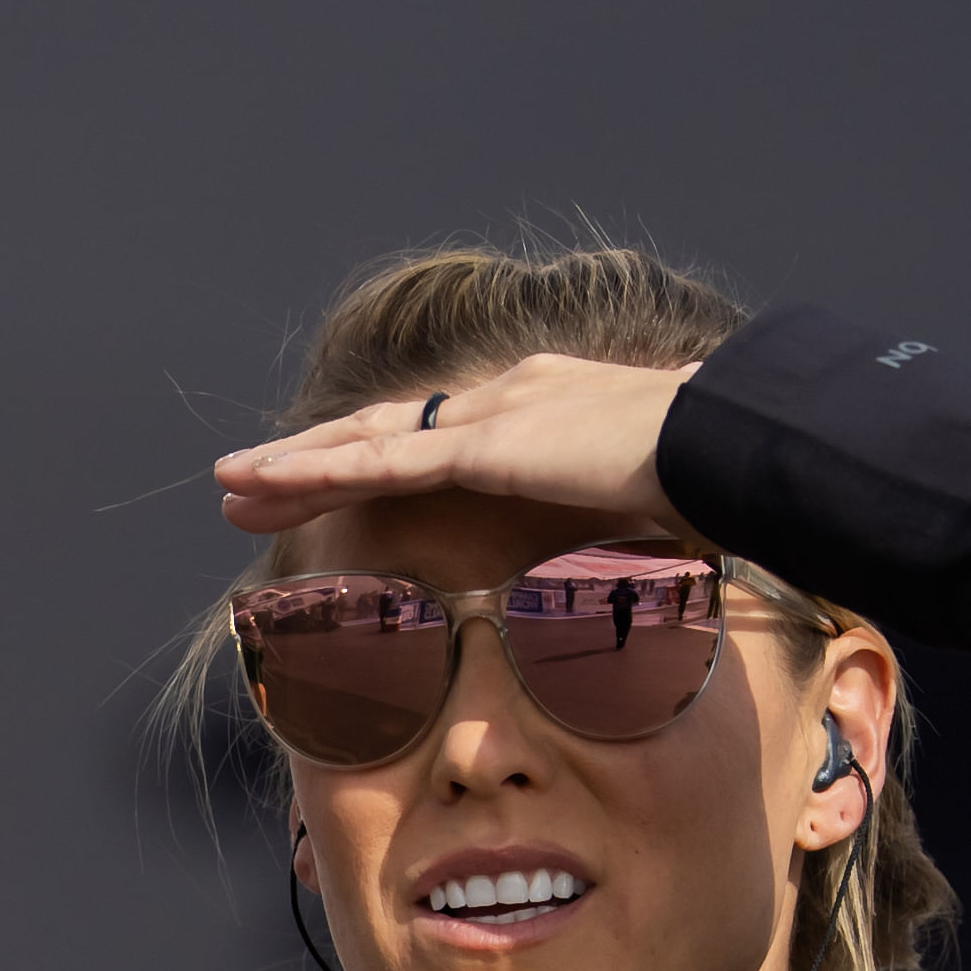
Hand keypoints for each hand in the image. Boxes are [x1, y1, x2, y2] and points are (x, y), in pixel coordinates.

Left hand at [211, 354, 702, 539]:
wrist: (743, 445)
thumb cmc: (724, 481)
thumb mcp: (660, 508)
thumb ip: (623, 528)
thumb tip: (639, 571)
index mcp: (546, 412)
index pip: (442, 435)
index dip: (379, 455)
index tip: (334, 478)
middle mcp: (509, 398)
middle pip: (386, 429)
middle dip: (312, 458)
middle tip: (248, 482)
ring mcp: (494, 415)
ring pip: (363, 441)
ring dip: (290, 465)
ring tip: (226, 484)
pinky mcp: (486, 444)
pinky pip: (380, 461)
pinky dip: (315, 471)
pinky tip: (264, 481)